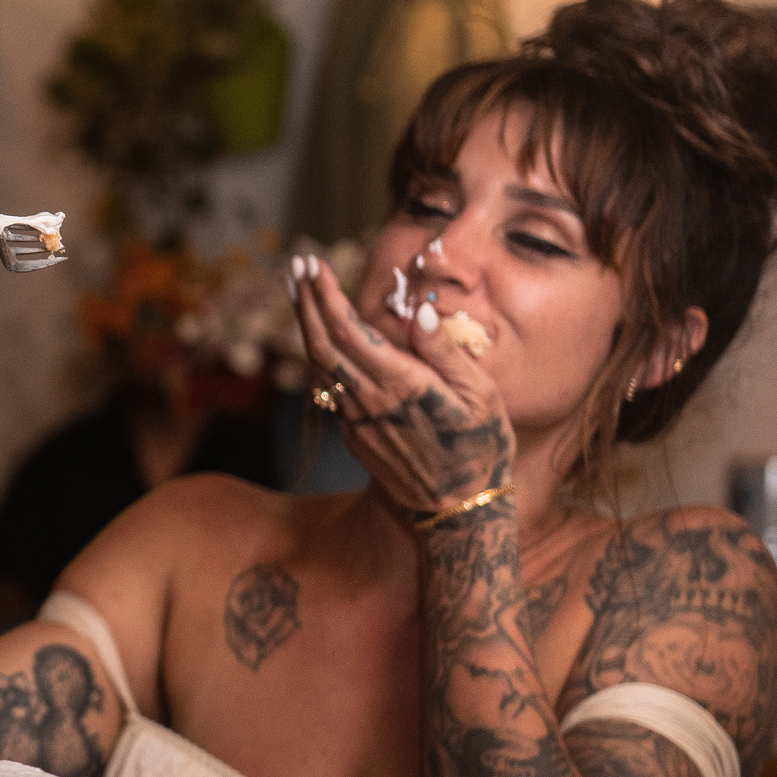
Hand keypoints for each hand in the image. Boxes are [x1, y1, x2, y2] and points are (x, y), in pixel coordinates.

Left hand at [290, 257, 513, 518]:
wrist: (459, 511)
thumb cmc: (481, 446)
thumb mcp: (481, 395)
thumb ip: (445, 351)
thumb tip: (419, 312)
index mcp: (400, 384)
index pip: (349, 331)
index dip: (325, 296)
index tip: (312, 266)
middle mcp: (369, 401)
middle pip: (321, 343)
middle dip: (305, 301)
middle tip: (296, 265)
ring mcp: (356, 420)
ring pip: (320, 365)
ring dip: (307, 326)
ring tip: (299, 292)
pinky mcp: (354, 435)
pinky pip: (330, 387)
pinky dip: (321, 355)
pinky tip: (321, 337)